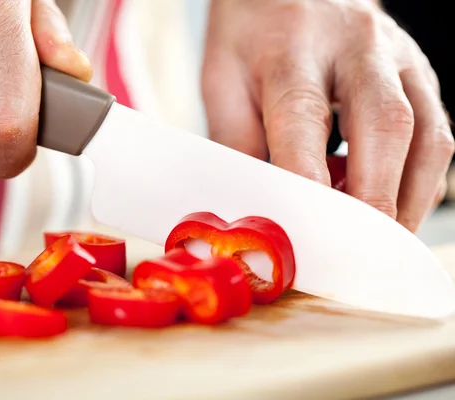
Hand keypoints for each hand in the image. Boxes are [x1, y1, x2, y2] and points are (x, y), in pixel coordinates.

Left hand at [201, 0, 453, 231]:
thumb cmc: (252, 34)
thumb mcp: (223, 81)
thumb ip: (239, 143)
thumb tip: (261, 203)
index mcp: (294, 48)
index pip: (305, 120)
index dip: (310, 183)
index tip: (308, 233)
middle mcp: (357, 46)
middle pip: (385, 126)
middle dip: (376, 199)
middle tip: (361, 249)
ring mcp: (398, 56)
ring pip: (427, 134)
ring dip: (408, 198)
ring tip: (380, 235)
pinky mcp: (419, 71)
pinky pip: (436, 132)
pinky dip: (419, 179)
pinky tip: (391, 199)